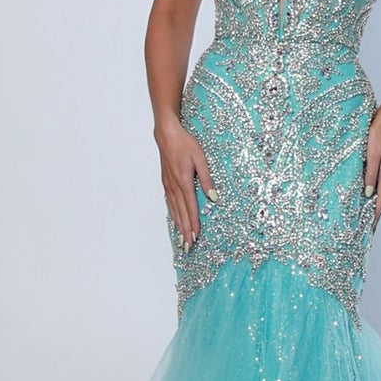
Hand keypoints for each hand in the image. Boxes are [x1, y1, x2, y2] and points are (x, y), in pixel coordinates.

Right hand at [155, 116, 216, 248]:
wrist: (166, 135)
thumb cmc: (185, 144)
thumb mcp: (200, 159)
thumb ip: (207, 179)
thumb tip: (214, 198)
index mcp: (184, 181)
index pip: (190, 208)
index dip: (193, 224)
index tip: (195, 237)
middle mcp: (175, 186)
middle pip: (181, 213)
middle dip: (185, 230)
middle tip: (188, 246)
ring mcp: (168, 185)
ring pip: (174, 210)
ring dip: (179, 225)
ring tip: (182, 238)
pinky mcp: (166, 182)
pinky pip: (170, 202)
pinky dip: (173, 214)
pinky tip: (175, 220)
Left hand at [364, 108, 380, 231]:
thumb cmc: (377, 134)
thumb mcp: (371, 155)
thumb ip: (370, 174)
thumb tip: (368, 193)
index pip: (380, 200)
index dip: (375, 216)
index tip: (371, 229)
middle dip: (376, 214)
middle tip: (370, 229)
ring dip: (377, 204)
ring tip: (370, 216)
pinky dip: (377, 193)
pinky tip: (371, 194)